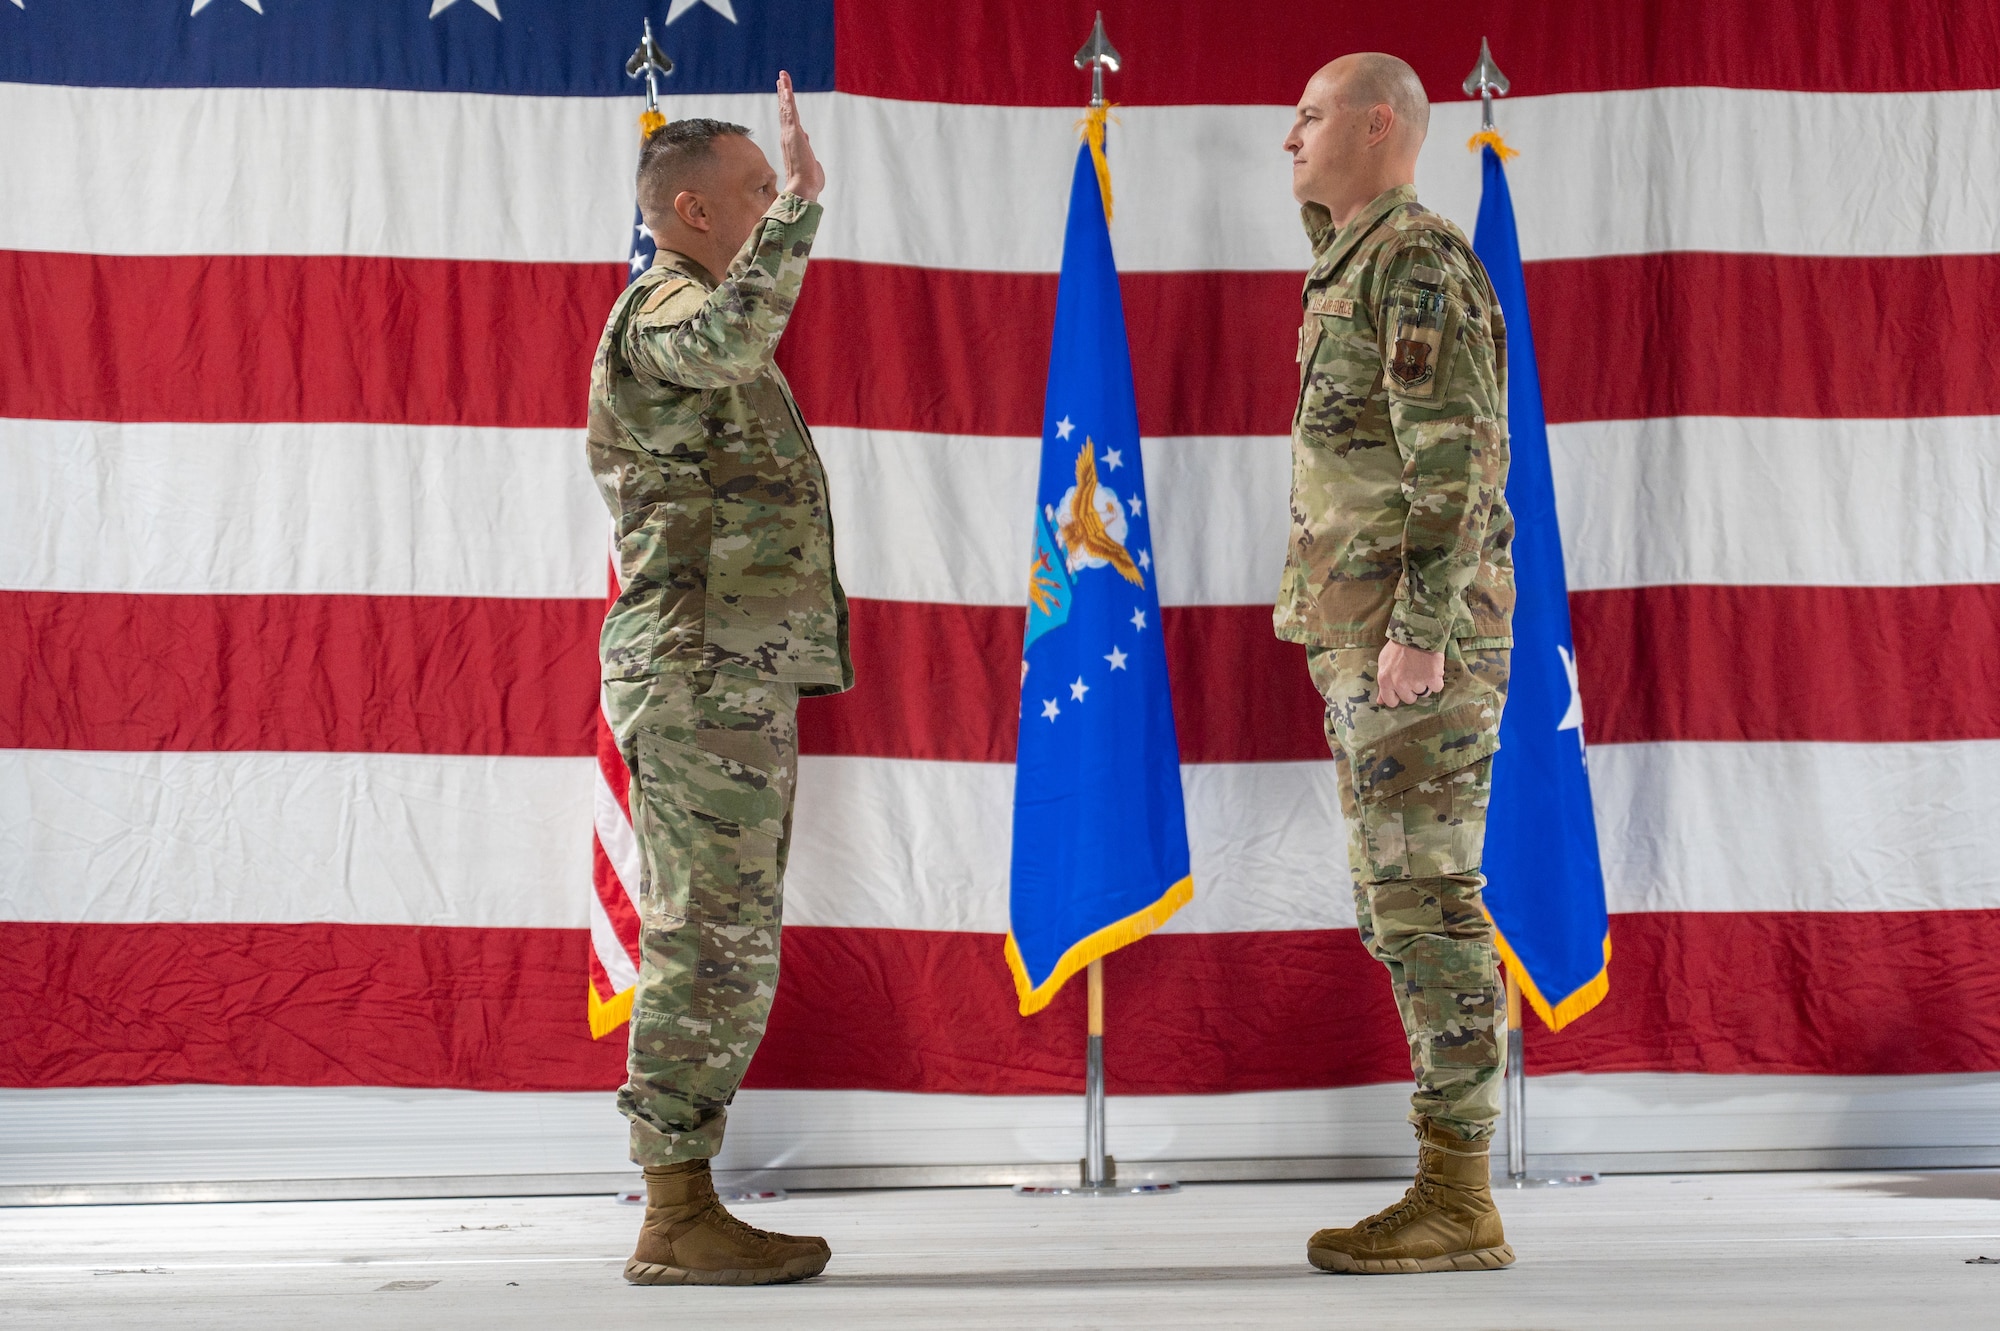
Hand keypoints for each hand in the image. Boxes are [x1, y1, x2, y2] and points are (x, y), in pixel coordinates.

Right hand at [777, 71, 824, 201]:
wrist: (804, 187)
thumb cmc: (810, 184)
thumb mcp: (814, 169)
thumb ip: (814, 163)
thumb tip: (814, 161)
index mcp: (794, 145)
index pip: (790, 124)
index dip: (787, 111)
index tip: (786, 102)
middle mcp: (788, 137)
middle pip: (785, 112)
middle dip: (783, 96)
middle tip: (781, 82)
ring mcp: (789, 133)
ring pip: (786, 107)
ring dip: (784, 91)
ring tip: (782, 77)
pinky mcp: (793, 131)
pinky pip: (789, 109)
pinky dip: (787, 96)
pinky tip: (785, 84)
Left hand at [1376, 641, 1444, 708]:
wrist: (1417, 631)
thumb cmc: (1399, 646)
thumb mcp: (1384, 662)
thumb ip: (1383, 683)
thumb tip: (1380, 701)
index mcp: (1385, 680)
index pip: (1391, 701)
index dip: (1397, 696)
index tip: (1402, 689)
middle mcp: (1400, 684)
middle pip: (1409, 699)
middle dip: (1412, 689)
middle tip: (1414, 674)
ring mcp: (1416, 682)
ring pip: (1424, 693)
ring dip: (1425, 683)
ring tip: (1423, 667)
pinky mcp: (1432, 679)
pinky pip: (1437, 687)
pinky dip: (1437, 680)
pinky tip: (1432, 668)